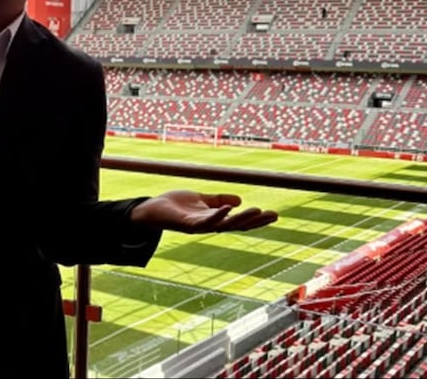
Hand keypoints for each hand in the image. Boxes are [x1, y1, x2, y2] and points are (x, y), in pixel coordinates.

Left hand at [129, 190, 277, 233]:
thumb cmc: (174, 206)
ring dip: (241, 219)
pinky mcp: (187, 224)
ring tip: (258, 210)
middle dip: (255, 221)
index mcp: (214, 219)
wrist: (151, 209)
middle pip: (236, 225)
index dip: (256, 219)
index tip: (274, 215)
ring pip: (224, 225)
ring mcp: (199, 226)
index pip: (239, 221)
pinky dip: (217, 215)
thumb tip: (239, 200)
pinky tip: (229, 208)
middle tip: (273, 215)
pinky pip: (205, 221)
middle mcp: (209, 225)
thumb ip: (218, 200)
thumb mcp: (201, 199)